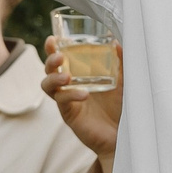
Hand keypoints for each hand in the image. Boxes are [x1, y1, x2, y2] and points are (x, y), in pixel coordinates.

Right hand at [40, 37, 120, 163]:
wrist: (124, 133)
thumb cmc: (121, 106)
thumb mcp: (124, 80)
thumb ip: (121, 62)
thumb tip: (117, 42)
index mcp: (79, 73)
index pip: (61, 57)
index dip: (53, 48)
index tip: (53, 39)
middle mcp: (70, 85)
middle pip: (48, 69)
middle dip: (50, 60)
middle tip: (59, 57)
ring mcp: (67, 100)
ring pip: (47, 85)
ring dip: (53, 78)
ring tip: (66, 76)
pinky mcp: (69, 114)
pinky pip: (62, 102)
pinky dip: (70, 95)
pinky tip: (84, 94)